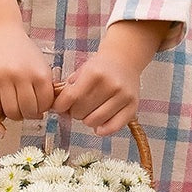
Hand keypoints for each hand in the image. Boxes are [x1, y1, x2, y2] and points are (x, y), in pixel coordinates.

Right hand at [0, 0, 56, 137]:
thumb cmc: (19, 49)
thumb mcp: (38, 62)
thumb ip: (43, 85)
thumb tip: (42, 113)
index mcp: (37, 72)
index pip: (44, 104)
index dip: (41, 110)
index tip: (37, 108)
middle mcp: (18, 75)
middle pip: (25, 111)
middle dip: (26, 114)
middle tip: (23, 109)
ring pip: (8, 112)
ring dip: (11, 116)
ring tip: (10, 107)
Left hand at [54, 20, 170, 136]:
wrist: (124, 61)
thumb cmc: (100, 68)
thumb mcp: (82, 70)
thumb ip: (70, 87)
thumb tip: (58, 108)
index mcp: (94, 73)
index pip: (70, 97)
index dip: (60, 105)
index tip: (59, 107)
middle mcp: (110, 84)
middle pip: (81, 111)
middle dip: (74, 112)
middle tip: (78, 106)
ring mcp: (123, 96)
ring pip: (94, 121)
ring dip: (87, 120)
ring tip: (89, 112)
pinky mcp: (132, 107)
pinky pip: (113, 127)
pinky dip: (102, 130)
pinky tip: (98, 125)